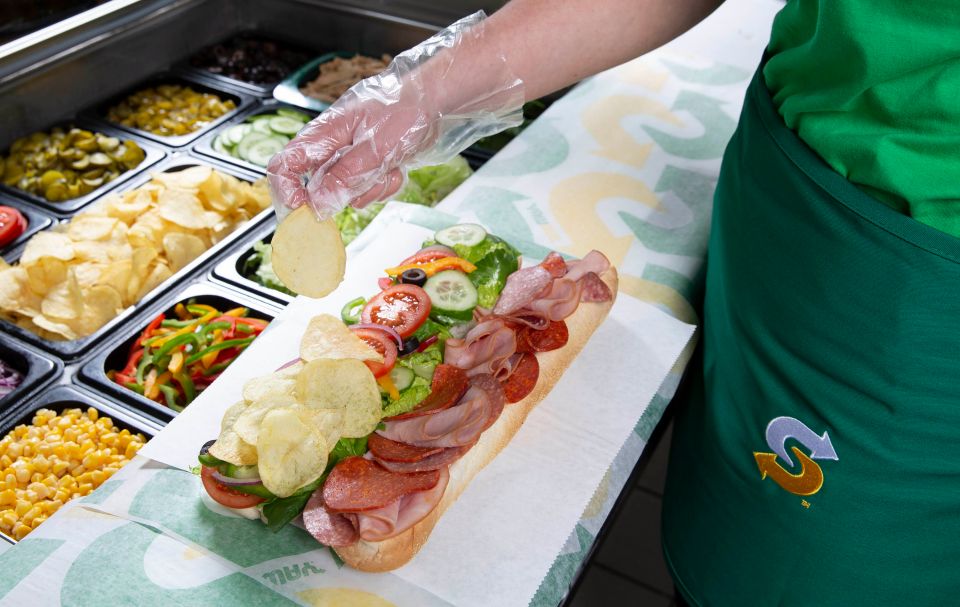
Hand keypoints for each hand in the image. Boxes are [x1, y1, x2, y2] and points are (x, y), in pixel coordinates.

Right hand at [267, 12, 523, 219]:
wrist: (436, 103)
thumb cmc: (407, 113)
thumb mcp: (378, 148)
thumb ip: (347, 177)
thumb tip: (318, 204)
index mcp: (324, 133)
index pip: (285, 166)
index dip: (287, 191)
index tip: (304, 212)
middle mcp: (331, 146)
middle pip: (316, 185)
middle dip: (342, 194)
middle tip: (368, 186)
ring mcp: (349, 156)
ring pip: (344, 192)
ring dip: (369, 189)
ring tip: (390, 169)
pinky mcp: (367, 165)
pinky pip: (366, 189)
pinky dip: (382, 185)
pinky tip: (397, 169)